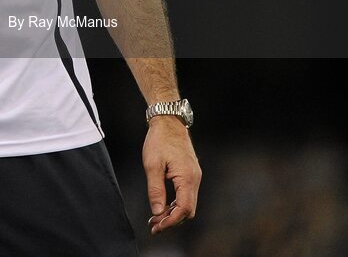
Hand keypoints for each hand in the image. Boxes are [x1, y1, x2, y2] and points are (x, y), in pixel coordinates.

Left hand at [143, 116, 201, 234]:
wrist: (168, 121)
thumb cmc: (160, 140)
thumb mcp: (152, 166)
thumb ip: (156, 190)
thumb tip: (157, 211)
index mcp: (187, 177)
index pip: (184, 209)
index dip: (171, 222)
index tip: (156, 226)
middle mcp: (195, 178)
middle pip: (188, 210)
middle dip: (171, 220)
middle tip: (154, 225)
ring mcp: (194, 175)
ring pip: (187, 203)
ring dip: (173, 212)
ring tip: (155, 217)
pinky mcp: (190, 173)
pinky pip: (186, 194)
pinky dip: (175, 203)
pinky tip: (163, 205)